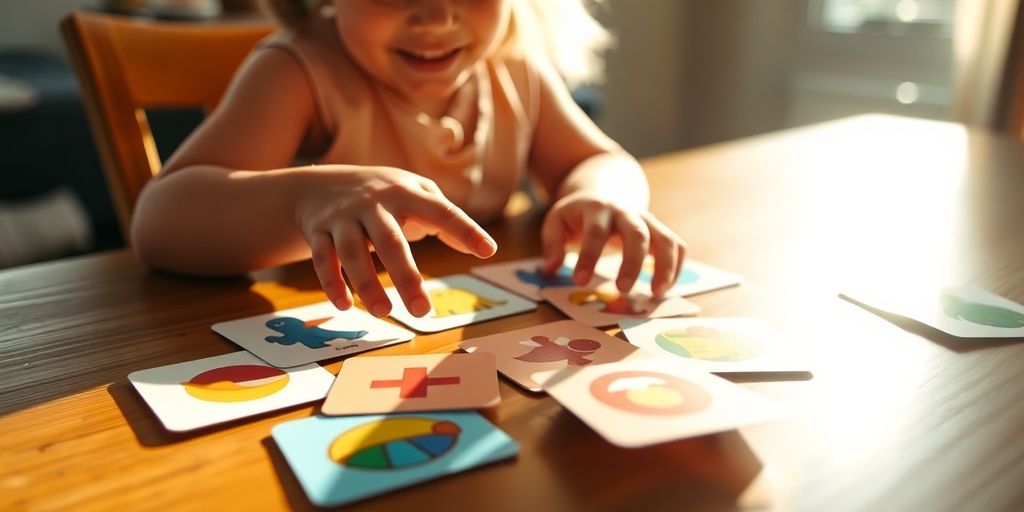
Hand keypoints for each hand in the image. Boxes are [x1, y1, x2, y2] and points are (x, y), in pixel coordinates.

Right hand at [295, 165, 495, 316]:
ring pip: (352, 252)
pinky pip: (323, 258)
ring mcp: (343, 217)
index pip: (441, 211)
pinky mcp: (319, 231)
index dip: (465, 229)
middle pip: (390, 241)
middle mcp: (373, 203)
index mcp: (406, 193)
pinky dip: (332, 283)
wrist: (321, 184)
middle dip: (406, 276)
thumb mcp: (416, 194)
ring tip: (384, 312)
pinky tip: (345, 306)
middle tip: (422, 311)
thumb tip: (482, 249)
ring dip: (366, 284)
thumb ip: (446, 219)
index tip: (488, 251)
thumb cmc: (385, 195)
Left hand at [540, 193, 685, 296]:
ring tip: (656, 294)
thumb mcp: (557, 220)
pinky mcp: (660, 231)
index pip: (595, 232)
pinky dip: (676, 267)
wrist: (605, 190)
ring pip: (665, 239)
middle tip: (622, 290)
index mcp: (597, 209)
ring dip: (665, 267)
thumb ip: (552, 243)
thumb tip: (550, 269)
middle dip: (632, 262)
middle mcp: (626, 213)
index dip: (589, 256)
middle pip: (637, 233)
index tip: (580, 281)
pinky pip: (676, 246)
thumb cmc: (579, 214)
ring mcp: (647, 220)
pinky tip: (665, 288)